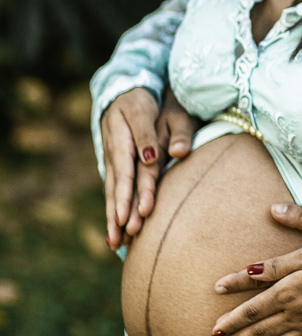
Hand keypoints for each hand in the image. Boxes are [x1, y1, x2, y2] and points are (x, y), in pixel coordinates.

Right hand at [101, 85, 197, 249]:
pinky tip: (116, 230)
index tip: (128, 218)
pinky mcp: (116, 167)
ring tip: (113, 244)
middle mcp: (114, 156)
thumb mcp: (143, 110)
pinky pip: (114, 192)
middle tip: (116, 241)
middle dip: (116, 217)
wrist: (123, 91)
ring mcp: (113, 162)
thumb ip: (148, 135)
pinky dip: (115, 210)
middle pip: (116, 190)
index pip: (125, 175)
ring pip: (112, 194)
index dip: (127, 197)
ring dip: (113, 219)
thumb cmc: (139, 101)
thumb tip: (153, 158)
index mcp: (121, 142)